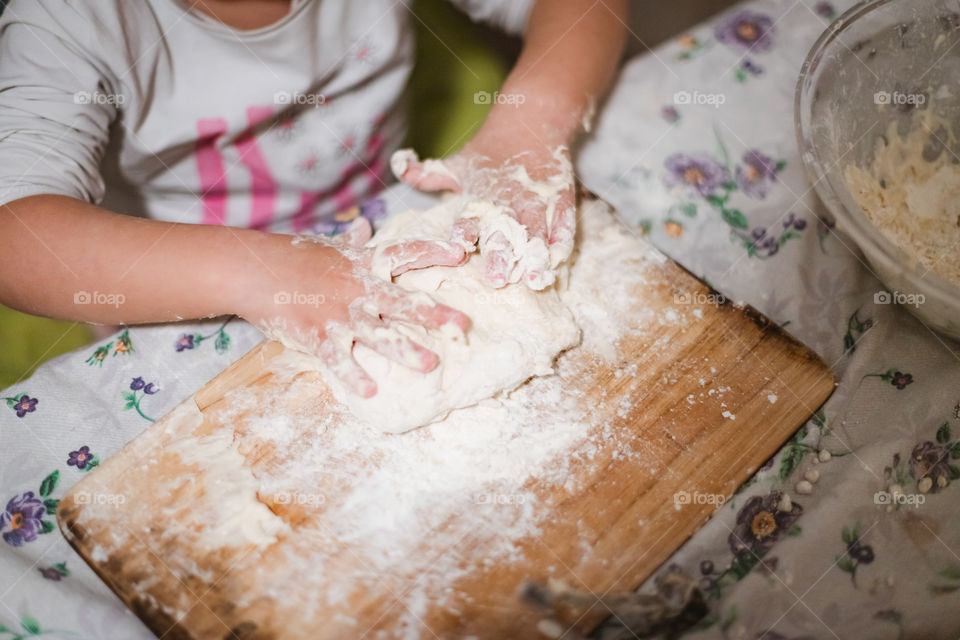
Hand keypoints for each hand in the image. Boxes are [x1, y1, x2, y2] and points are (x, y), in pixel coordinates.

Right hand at [239, 219, 469, 396]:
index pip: (403, 253)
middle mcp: (356, 290)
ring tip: (429, 364)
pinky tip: (370, 391)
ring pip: (377, 333)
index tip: (460, 253)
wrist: (251, 270)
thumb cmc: (292, 257)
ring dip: (404, 350)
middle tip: (462, 325)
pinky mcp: (315, 335)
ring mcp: (337, 314)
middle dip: (433, 314)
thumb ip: (352, 242)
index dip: (432, 252)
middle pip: (402, 302)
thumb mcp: (328, 247)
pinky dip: (352, 374)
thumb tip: (365, 223)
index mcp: (363, 265)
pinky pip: (337, 357)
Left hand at [391, 136, 574, 289]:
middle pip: (502, 233)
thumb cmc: (487, 152)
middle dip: (500, 256)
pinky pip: (564, 222)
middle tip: (497, 280)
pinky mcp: (561, 198)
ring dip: (535, 258)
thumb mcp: (455, 164)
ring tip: (535, 280)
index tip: (458, 249)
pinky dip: (562, 240)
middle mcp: (507, 202)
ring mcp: (537, 201)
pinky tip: (559, 260)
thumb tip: (397, 162)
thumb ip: (425, 173)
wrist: (532, 120)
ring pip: (536, 233)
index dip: (463, 233)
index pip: (468, 219)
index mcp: (479, 197)